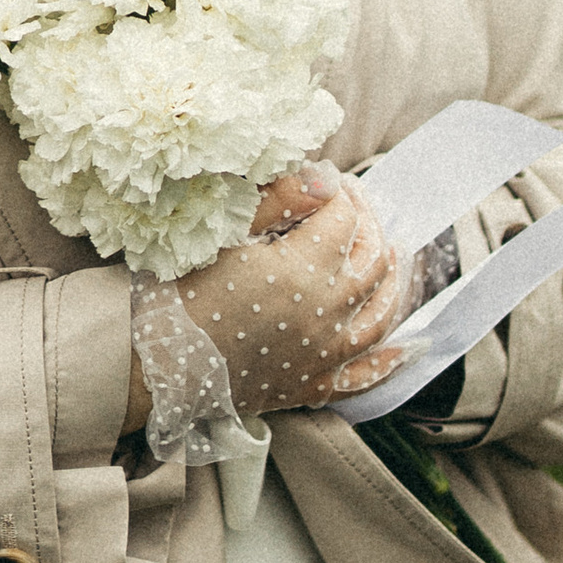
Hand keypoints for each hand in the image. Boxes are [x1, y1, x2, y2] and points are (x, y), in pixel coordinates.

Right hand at [173, 164, 411, 419]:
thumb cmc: (180, 295)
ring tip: (392, 257)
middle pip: (371, 259)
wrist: (157, 370)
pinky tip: (404, 347)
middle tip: (353, 206)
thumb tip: (325, 177)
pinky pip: (365, 374)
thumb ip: (278, 202)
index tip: (326, 179)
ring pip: (380, 313)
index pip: (343, 217)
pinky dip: (389, 360)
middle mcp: (329, 311)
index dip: (338, 191)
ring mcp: (326, 353)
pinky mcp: (312, 385)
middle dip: (367, 224)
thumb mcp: (222, 234)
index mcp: (307, 268)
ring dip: (391, 281)